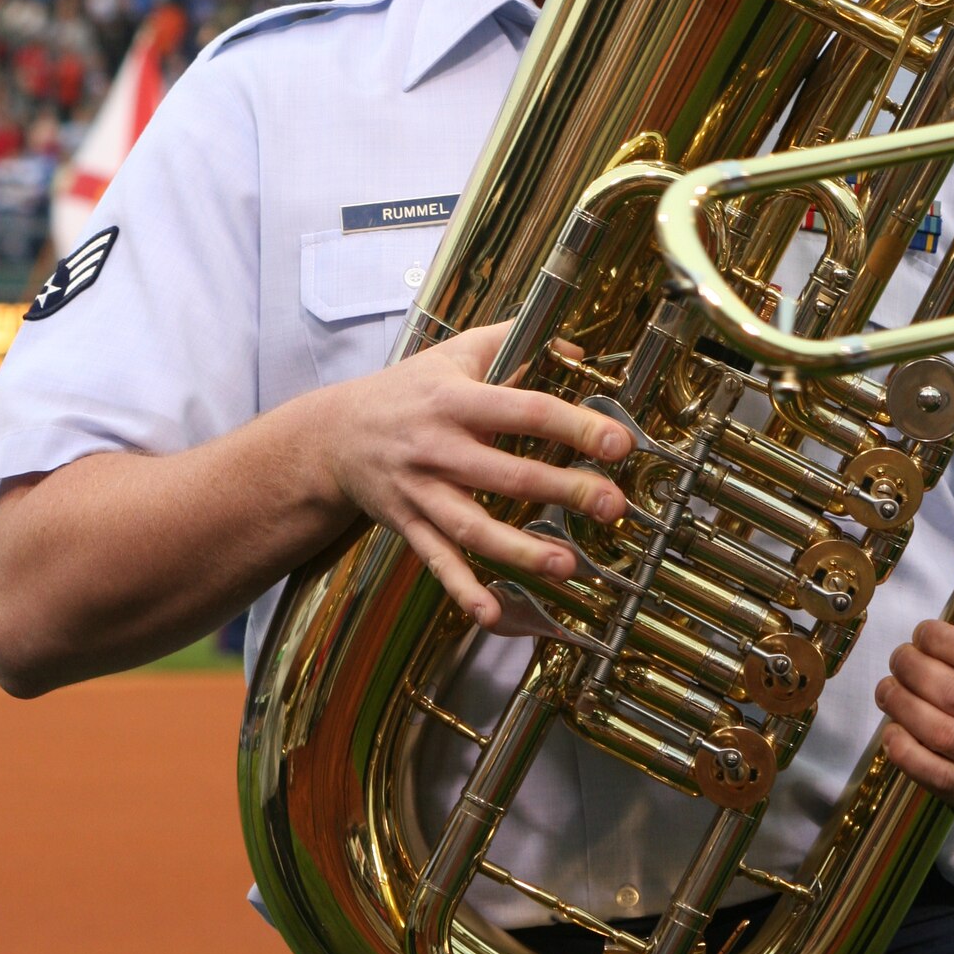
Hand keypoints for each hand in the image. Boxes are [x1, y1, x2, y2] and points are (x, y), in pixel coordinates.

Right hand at [321, 322, 631, 631]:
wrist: (335, 434)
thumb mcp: (458, 352)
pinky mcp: (409, 525)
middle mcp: (439, 448)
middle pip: (507, 474)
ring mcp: (422, 492)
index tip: (619, 444)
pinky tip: (491, 614)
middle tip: (611, 505)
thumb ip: (515, 339)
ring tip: (566, 564)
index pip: (525, 410)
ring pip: (473, 527)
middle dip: (563, 490)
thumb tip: (575, 347)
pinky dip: (463, 589)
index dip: (575, 426)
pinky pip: (438, 561)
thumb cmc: (409, 390)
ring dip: (521, 550)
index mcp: (456, 400)